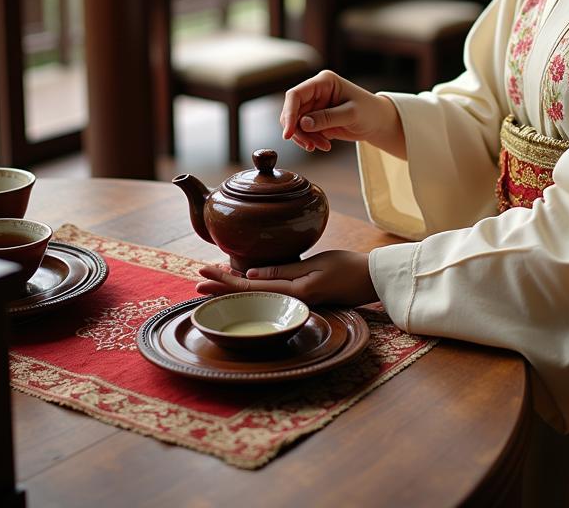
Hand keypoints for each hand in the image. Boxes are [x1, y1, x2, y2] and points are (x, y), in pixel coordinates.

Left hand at [195, 250, 377, 306]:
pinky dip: (252, 288)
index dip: (224, 281)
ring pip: (256, 296)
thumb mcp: (315, 266)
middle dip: (221, 288)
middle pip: (248, 295)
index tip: (203, 275)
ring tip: (211, 284)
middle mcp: (290, 301)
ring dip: (233, 289)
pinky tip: (243, 283)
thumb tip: (249, 276)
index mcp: (292, 295)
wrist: (371, 279)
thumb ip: (283, 271)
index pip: (249, 288)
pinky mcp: (301, 296)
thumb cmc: (346, 268)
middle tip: (197, 284)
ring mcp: (295, 301)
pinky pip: (269, 295)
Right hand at [280, 70, 405, 156]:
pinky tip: (325, 145)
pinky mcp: (316, 119)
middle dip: (298, 131)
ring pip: (296, 124)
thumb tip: (302, 123)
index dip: (288, 113)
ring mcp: (315, 106)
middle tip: (310, 146)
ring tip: (322, 146)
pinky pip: (304, 132)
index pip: (296, 95)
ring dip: (305, 138)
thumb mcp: (351, 114)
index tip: (288, 134)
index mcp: (323, 82)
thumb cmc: (370, 112)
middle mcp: (315, 92)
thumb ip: (327, 118)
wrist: (379, 122)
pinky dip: (310, 140)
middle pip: (292, 112)